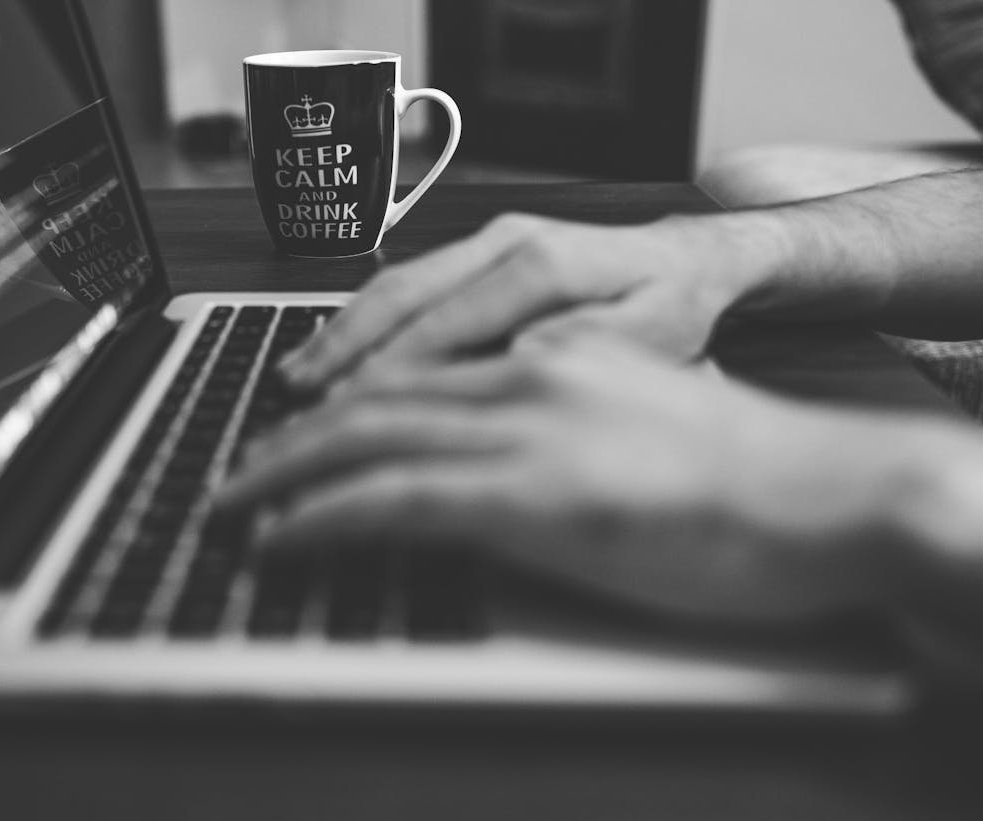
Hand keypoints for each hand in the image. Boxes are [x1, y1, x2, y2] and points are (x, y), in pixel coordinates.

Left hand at [221, 337, 939, 625]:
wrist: (821, 494)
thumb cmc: (741, 475)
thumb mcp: (633, 422)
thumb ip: (559, 424)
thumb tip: (499, 457)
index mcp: (548, 355)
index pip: (413, 370)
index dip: (338, 401)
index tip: (293, 433)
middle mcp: (525, 375)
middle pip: (372, 396)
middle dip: (286, 437)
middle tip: (235, 470)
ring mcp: (526, 430)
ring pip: (366, 437)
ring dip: (283, 473)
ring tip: (234, 504)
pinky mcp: (533, 494)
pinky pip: (396, 497)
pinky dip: (326, 514)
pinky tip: (285, 534)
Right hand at [279, 212, 781, 387]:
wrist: (690, 258)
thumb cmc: (673, 304)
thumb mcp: (651, 337)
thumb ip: (574, 349)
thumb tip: (507, 362)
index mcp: (542, 264)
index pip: (445, 324)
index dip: (390, 373)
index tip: (347, 417)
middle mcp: (506, 240)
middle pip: (403, 294)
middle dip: (342, 347)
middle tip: (293, 398)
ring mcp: (490, 239)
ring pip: (397, 283)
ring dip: (343, 331)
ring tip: (296, 376)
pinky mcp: (482, 250)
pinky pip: (412, 282)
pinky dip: (367, 318)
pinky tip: (338, 349)